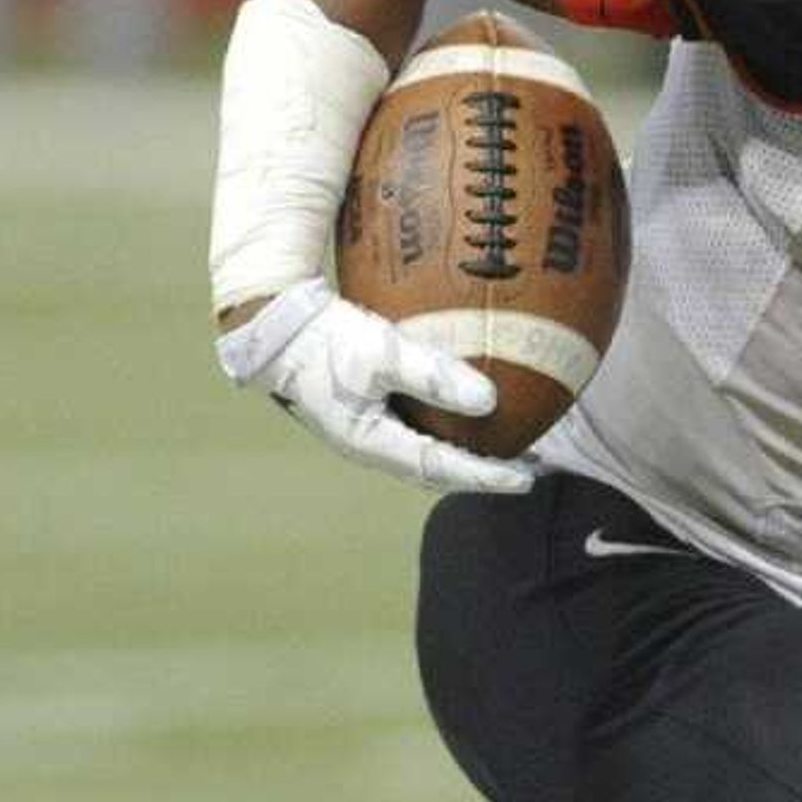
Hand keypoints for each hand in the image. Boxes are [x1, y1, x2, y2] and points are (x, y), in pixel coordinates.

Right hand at [214, 279, 535, 496]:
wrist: (274, 323)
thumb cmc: (325, 337)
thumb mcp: (382, 353)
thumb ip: (434, 376)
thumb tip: (490, 401)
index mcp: (373, 442)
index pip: (441, 471)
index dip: (486, 478)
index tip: (527, 479)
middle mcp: (370, 443)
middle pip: (436, 470)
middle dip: (481, 474)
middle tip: (528, 470)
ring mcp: (364, 426)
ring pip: (425, 452)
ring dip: (465, 453)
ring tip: (506, 446)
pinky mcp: (363, 405)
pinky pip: (416, 425)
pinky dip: (446, 426)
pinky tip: (469, 406)